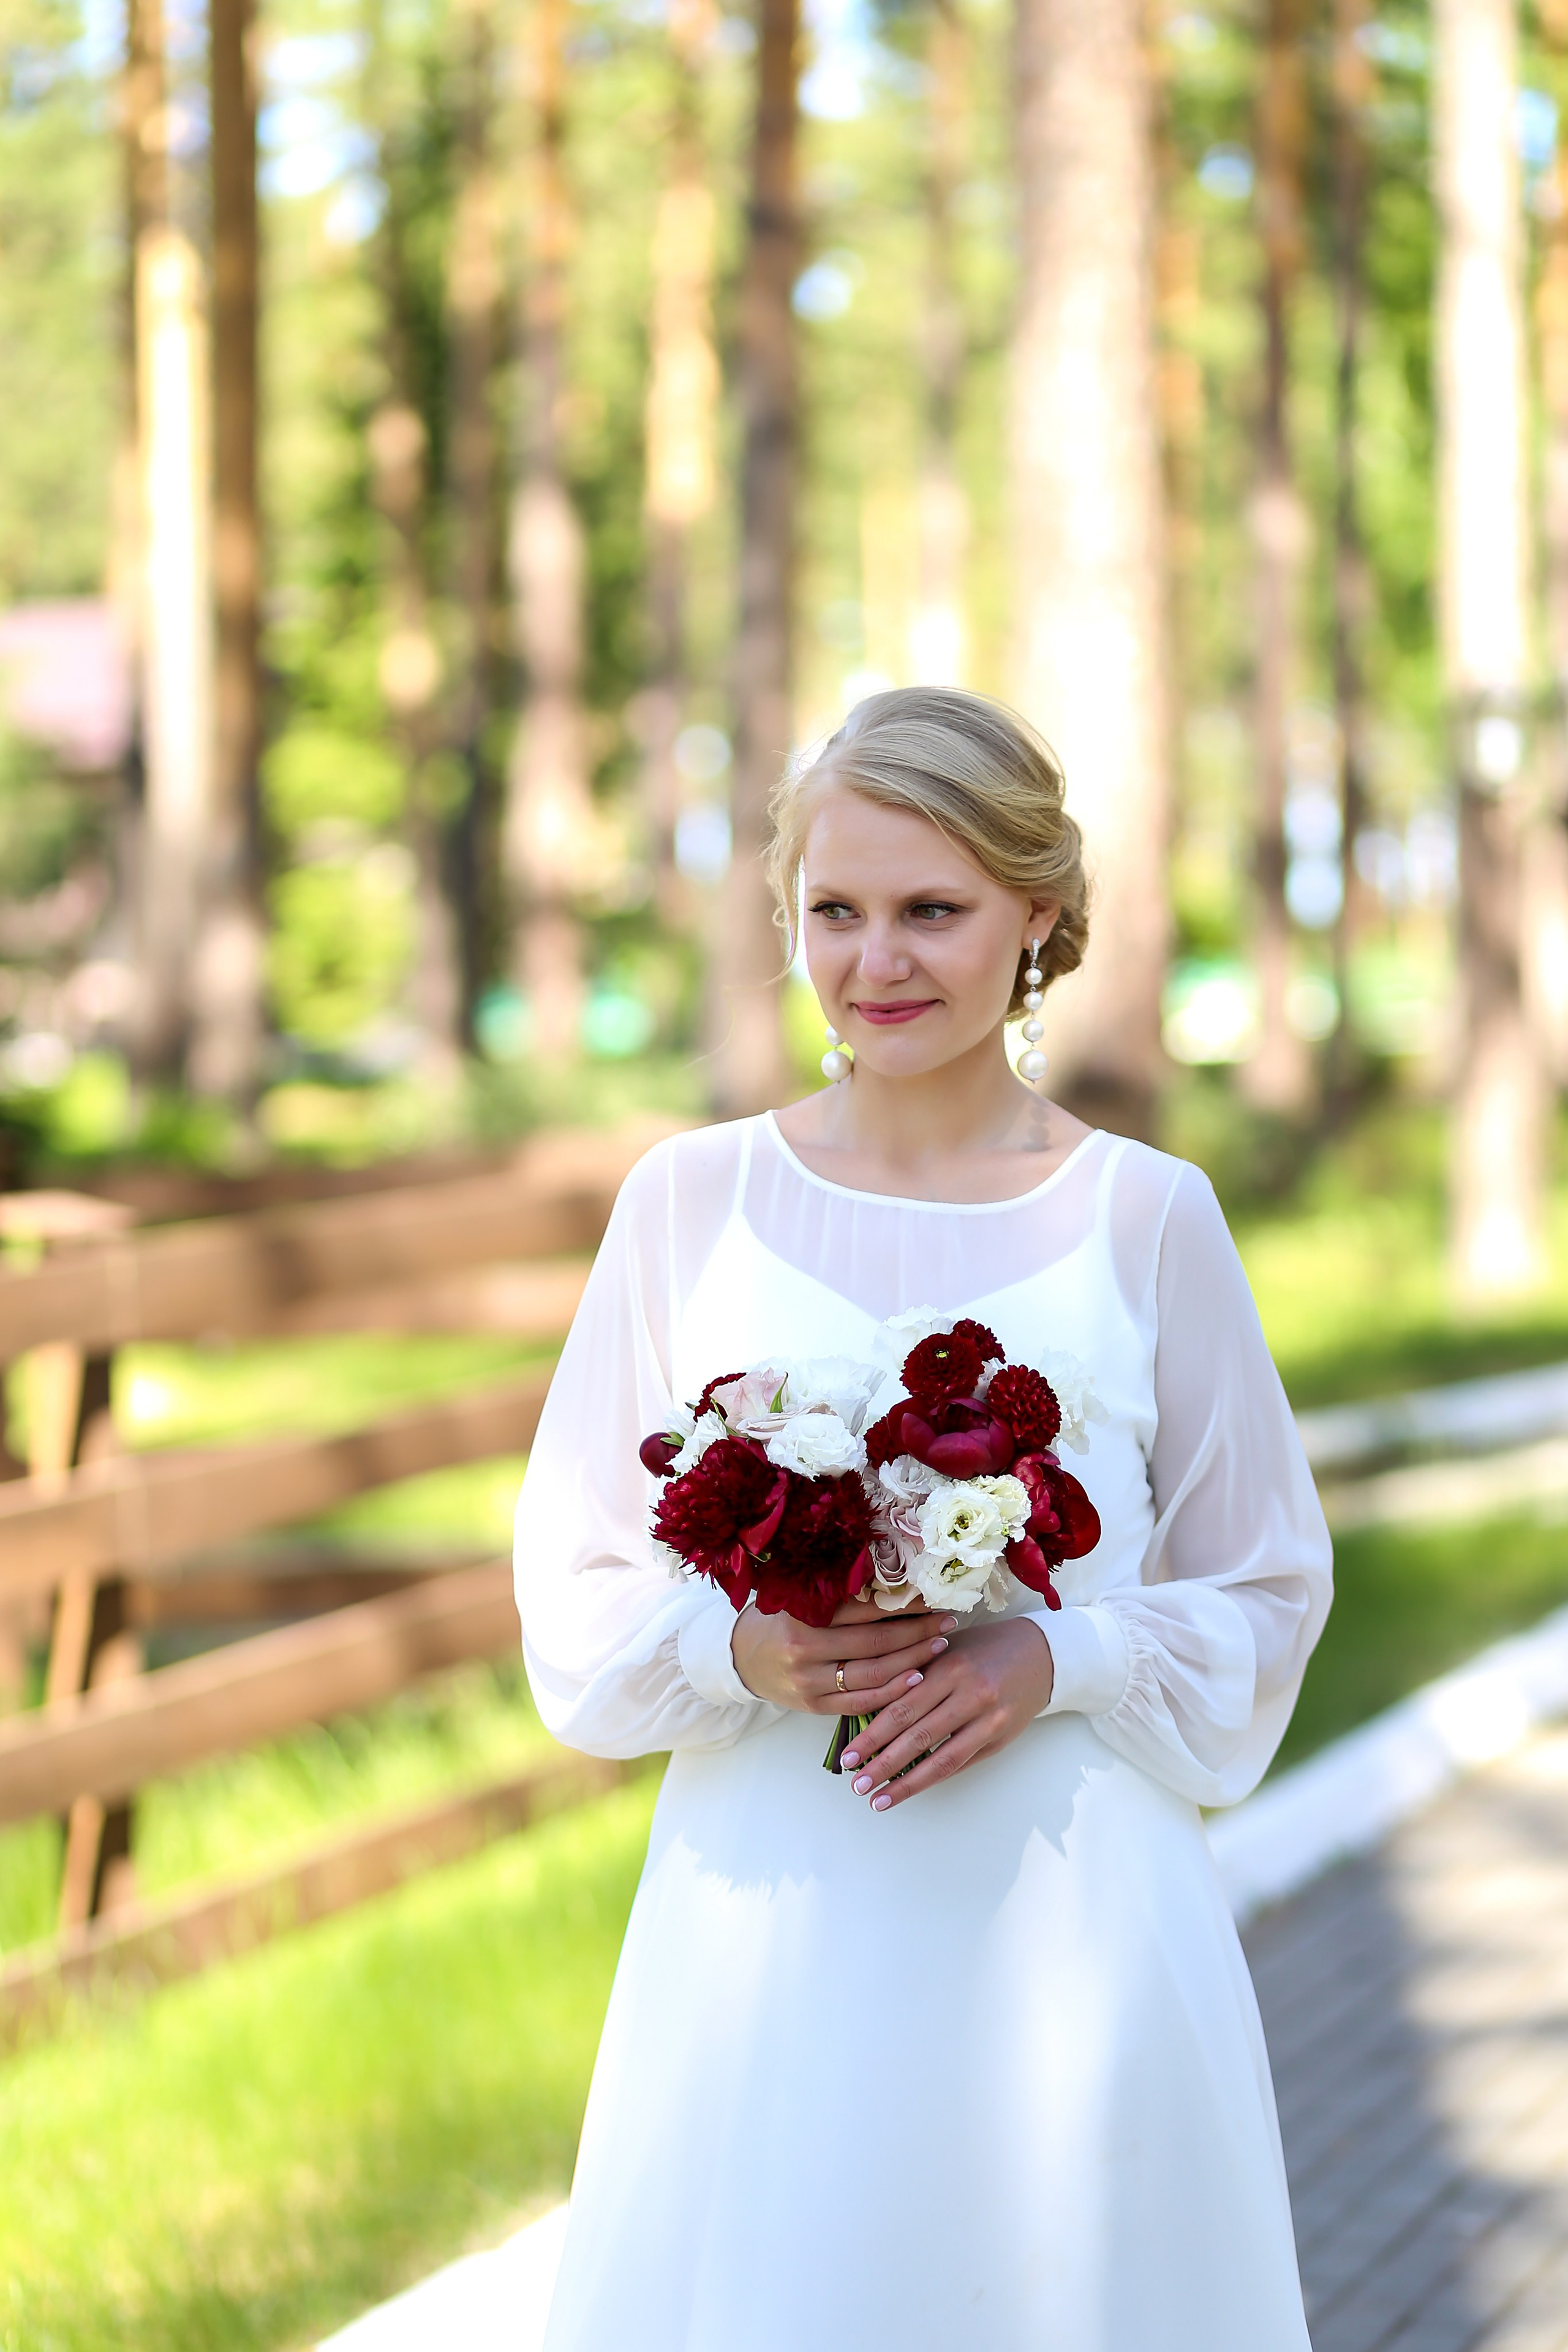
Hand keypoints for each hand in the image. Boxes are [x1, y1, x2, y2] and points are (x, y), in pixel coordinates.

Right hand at [731, 1594, 958, 1715]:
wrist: (739, 1658)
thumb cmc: (777, 1620)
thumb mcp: (798, 1599)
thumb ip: (837, 1595)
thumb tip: (895, 1582)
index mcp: (802, 1616)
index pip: (864, 1609)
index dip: (902, 1603)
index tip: (932, 1597)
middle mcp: (805, 1650)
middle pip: (875, 1643)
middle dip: (917, 1632)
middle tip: (947, 1622)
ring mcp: (810, 1682)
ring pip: (873, 1675)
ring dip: (912, 1661)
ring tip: (939, 1647)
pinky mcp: (814, 1706)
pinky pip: (861, 1702)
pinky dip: (892, 1692)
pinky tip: (916, 1679)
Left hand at [838, 1616, 1054, 1809]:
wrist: (1041, 1654)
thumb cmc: (983, 1648)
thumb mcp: (947, 1649)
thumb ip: (914, 1674)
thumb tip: (869, 1709)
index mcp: (950, 1667)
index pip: (902, 1708)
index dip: (872, 1736)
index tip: (848, 1756)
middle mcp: (970, 1695)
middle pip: (917, 1737)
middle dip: (882, 1765)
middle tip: (855, 1784)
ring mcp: (989, 1720)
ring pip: (941, 1759)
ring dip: (906, 1783)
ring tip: (878, 1800)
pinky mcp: (1001, 1739)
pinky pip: (962, 1763)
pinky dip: (934, 1778)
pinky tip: (912, 1788)